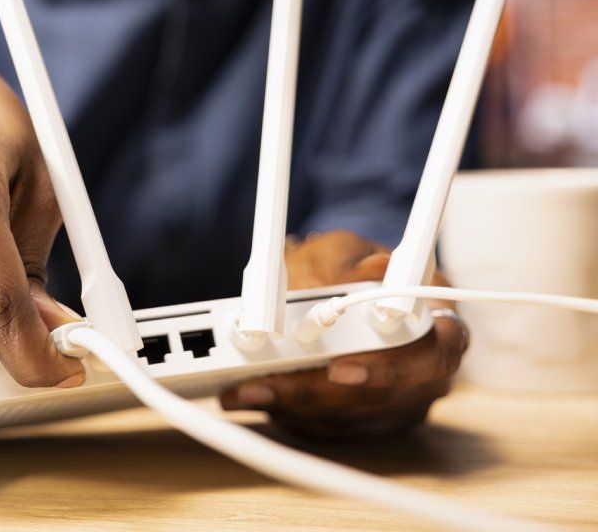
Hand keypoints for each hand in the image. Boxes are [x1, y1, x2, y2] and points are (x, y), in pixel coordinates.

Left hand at [220, 230, 467, 439]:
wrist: (331, 287)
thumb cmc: (342, 268)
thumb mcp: (342, 250)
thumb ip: (350, 262)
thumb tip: (367, 270)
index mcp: (437, 322)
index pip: (434, 355)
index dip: (389, 368)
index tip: (337, 368)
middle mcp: (426, 371)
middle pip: (382, 399)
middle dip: (316, 394)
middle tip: (263, 385)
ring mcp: (399, 403)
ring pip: (349, 419)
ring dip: (291, 408)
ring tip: (241, 390)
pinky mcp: (365, 422)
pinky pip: (329, 429)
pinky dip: (287, 415)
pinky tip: (248, 399)